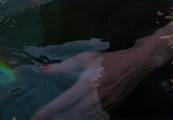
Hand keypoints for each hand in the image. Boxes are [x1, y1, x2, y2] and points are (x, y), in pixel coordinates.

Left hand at [33, 46, 155, 118]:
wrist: (136, 64)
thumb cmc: (109, 59)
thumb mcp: (86, 58)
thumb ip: (65, 66)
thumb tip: (44, 70)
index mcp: (88, 82)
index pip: (65, 100)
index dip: (49, 110)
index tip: (36, 117)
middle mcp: (96, 96)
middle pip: (73, 115)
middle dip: (59, 119)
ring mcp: (105, 104)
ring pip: (84, 118)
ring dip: (71, 119)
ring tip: (59, 118)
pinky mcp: (112, 108)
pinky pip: (95, 116)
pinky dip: (84, 118)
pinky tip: (76, 117)